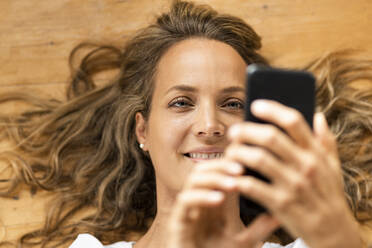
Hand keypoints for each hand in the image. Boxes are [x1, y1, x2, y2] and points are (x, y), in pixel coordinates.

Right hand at [167, 159, 278, 247]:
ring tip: (233, 184)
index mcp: (213, 200)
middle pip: (204, 168)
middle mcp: (198, 200)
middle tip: (241, 169)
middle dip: (221, 165)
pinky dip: (202, 196)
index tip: (250, 160)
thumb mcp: (244, 242)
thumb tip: (280, 214)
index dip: (231, 162)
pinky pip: (185, 200)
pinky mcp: (177, 222)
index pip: (218, 171)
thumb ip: (259, 228)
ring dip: (213, 178)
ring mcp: (187, 209)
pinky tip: (219, 199)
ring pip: (193, 179)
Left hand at [226, 100, 361, 247]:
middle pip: (270, 137)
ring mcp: (292, 184)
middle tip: (234, 132)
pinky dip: (237, 179)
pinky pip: (252, 186)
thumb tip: (318, 115)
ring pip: (257, 159)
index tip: (255, 104)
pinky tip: (230, 176)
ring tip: (230, 152)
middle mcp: (305, 165)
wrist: (333, 232)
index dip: (272, 109)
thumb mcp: (334, 166)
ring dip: (238, 152)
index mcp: (315, 153)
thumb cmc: (329, 194)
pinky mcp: (280, 204)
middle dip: (247, 130)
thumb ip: (326, 140)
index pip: (294, 121)